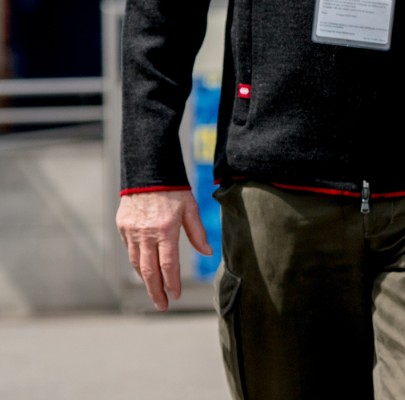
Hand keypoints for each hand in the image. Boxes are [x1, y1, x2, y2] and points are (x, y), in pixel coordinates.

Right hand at [116, 190, 212, 310]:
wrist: (148, 171)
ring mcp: (132, 231)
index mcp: (165, 229)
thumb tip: (208, 253)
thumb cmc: (174, 190)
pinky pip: (130, 251)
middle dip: (156, 291)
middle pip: (149, 270)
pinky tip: (145, 271)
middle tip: (163, 306)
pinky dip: (138, 263)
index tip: (176, 296)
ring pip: (137, 263)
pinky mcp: (123, 227)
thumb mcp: (191, 208)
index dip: (172, 283)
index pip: (168, 264)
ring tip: (155, 292)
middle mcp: (146, 233)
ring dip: (146, 281)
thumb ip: (197, 232)